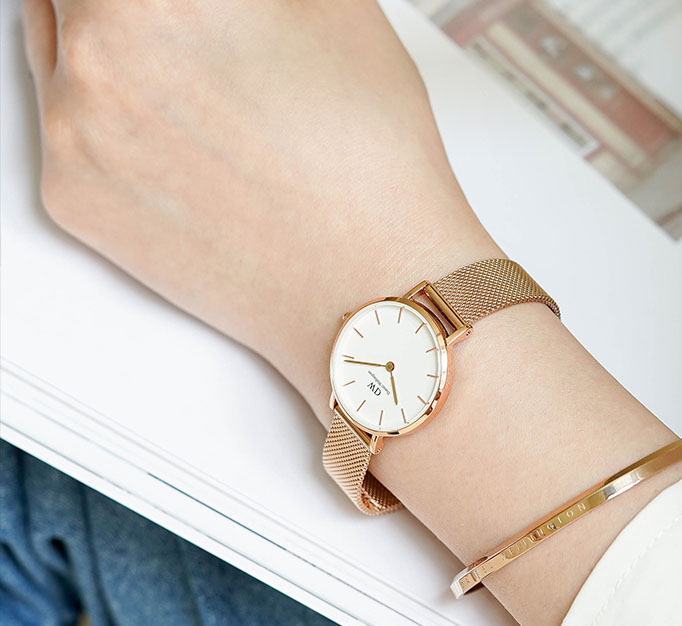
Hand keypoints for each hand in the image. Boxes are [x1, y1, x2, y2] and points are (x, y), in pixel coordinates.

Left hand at [21, 0, 500, 418]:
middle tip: (195, 43)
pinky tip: (184, 149)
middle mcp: (95, 53)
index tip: (195, 17)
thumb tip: (217, 0)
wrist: (367, 291)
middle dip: (137, 13)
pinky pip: (66, 133)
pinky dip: (110, 127)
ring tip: (197, 93)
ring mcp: (71, 132)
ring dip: (114, 56)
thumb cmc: (368, 171)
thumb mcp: (331, 6)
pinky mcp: (72, 201)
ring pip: (62, 53)